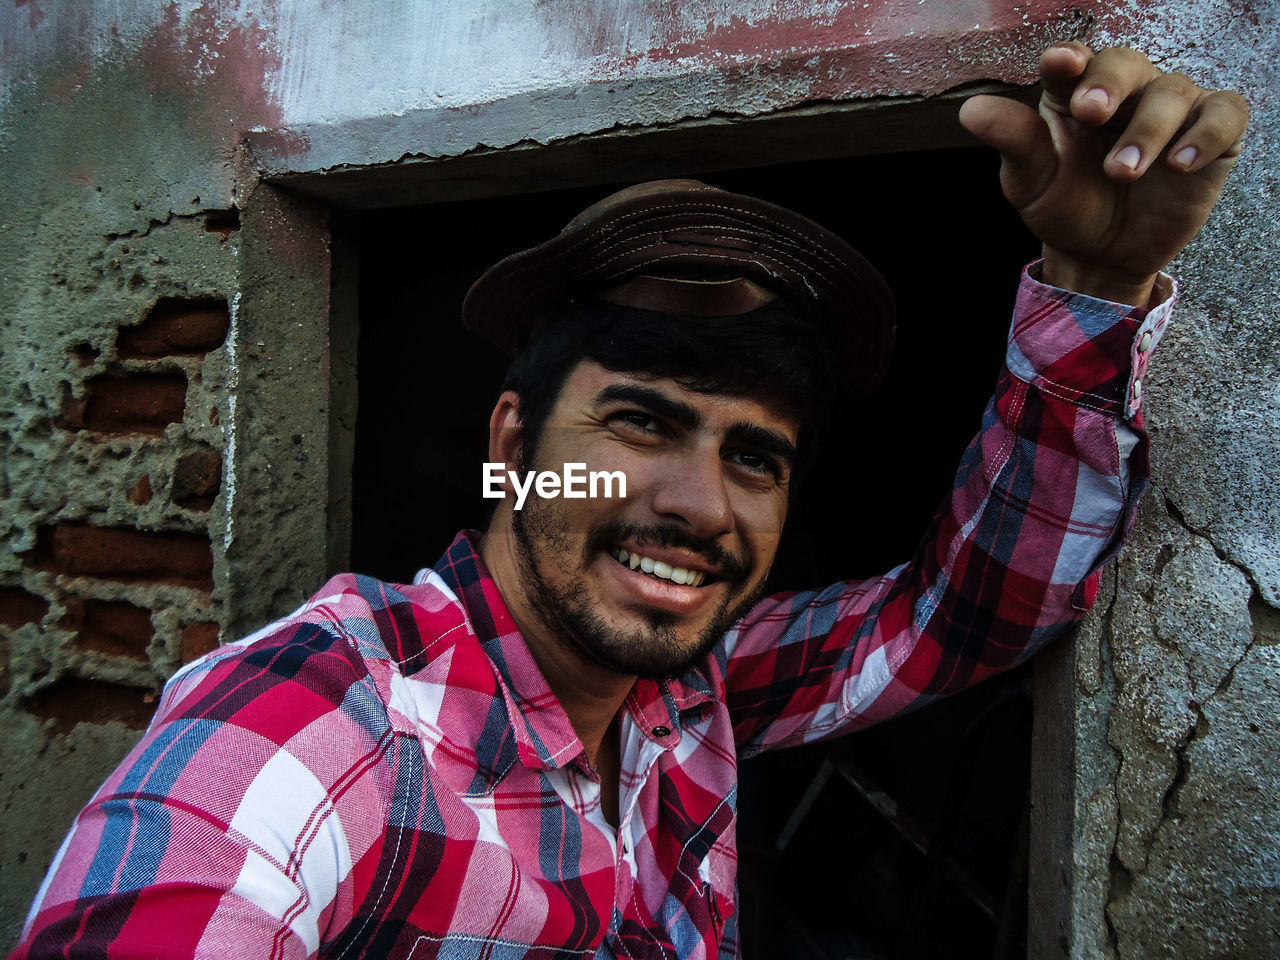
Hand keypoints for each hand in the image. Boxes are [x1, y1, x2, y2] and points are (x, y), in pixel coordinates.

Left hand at [959, 43, 1248, 304]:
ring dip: (1148, 130)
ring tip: (1123, 172)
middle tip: (1092, 111)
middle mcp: (1126, 91)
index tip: (1061, 63)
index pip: (1074, 63)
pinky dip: (1205, 134)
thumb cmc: (1064, 207)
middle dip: (1110, 83)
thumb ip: (1011, 142)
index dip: (1070, 60)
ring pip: (1173, 91)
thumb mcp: (1030, 181)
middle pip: (1126, 63)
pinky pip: (1225, 114)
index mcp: (1075, 94)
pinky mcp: (1212, 133)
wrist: (1101, 256)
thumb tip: (972, 110)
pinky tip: (1179, 164)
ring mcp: (1171, 109)